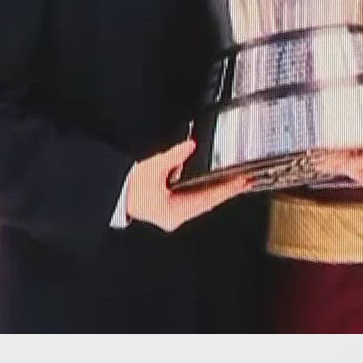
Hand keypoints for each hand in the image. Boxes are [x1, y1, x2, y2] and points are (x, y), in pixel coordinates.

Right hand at [125, 140, 251, 231]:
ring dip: (218, 191)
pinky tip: (214, 184)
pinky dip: (206, 190)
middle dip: (228, 190)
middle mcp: (177, 215)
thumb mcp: (153, 168)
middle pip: (210, 202)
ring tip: (236, 182)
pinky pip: (196, 198)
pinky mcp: (172, 206)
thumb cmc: (130, 187)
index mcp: (175, 211)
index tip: (242, 182)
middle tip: (247, 181)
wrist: (115, 194)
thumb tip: (189, 146)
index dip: (227, 190)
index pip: (209, 200)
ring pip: (204, 201)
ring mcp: (175, 212)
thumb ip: (173, 156)